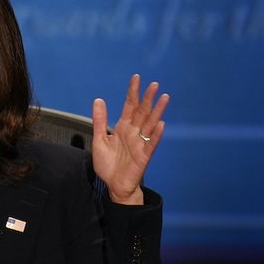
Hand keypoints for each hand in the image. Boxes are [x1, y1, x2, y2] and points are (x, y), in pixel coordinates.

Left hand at [91, 74, 169, 204]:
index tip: (136, 78)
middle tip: (154, 84)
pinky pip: (151, 143)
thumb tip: (99, 100)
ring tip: (164, 98)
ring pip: (150, 124)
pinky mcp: (144, 156)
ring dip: (157, 111)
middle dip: (148, 98)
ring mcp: (140, 143)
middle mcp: (133, 132)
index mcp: (122, 127)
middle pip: (142, 112)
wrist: (113, 185)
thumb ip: (99, 120)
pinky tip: (160, 124)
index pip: (130, 106)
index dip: (133, 92)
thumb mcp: (99, 139)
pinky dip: (156, 134)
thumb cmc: (108, 164)